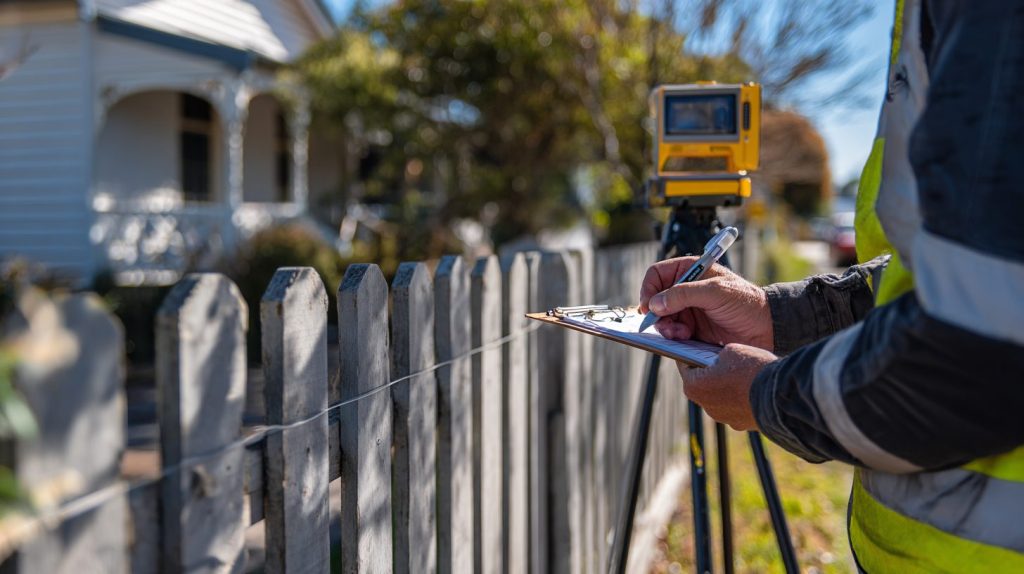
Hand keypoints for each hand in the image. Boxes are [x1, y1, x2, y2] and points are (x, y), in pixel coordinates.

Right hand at [639, 256, 773, 350]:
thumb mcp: (715, 292)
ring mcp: (688, 310)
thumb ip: (683, 295)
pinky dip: (674, 337)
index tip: (649, 306)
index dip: (649, 289)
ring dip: (666, 328)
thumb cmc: (746, 303)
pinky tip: (686, 338)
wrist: (765, 329)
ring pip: (661, 318)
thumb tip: (655, 303)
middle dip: (657, 313)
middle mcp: (686, 289)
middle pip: (655, 299)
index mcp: (691, 271)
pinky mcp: (691, 329)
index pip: (657, 274)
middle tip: (665, 325)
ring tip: (681, 333)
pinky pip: (672, 333)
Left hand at [679, 343, 776, 430]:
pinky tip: (753, 388)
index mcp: (694, 386)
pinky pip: (737, 407)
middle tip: (722, 361)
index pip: (686, 367)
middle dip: (710, 373)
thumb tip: (722, 358)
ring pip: (720, 398)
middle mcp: (706, 406)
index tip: (696, 350)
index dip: (692, 356)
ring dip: (727, 388)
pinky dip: (741, 398)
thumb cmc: (751, 369)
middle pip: (703, 385)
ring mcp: (724, 418)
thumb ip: (720, 355)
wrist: (780, 394)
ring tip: (742, 374)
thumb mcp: (731, 350)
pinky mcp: (741, 424)